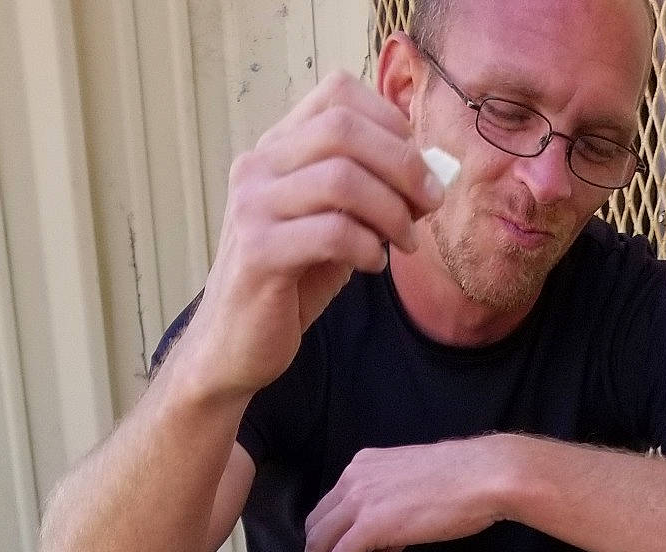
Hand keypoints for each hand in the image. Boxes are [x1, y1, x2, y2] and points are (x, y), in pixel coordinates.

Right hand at [177, 73, 443, 404]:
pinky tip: (373, 265)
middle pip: (343, 128)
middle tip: (430, 203)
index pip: (336, 94)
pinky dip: (367, 247)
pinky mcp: (258, 252)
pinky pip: (331, 232)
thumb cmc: (291, 282)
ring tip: (405, 242)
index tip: (417, 167)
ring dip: (392, 210)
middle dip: (403, 164)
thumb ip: (368, 194)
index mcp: (277, 148)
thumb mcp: (333, 225)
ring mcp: (253, 206)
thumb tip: (430, 175)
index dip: (389, 121)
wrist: (235, 344)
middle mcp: (258, 165)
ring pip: (341, 178)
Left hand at [301, 437, 518, 551]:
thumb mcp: (415, 490)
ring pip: (319, 540)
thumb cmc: (461, 481)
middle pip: (317, 522)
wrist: (483, 477)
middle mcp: (353, 478)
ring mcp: (359, 500)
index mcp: (364, 465)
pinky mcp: (369, 524)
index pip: (332, 503)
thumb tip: (383, 545)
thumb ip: (392, 513)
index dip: (327, 533)